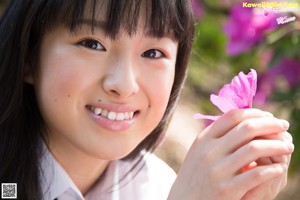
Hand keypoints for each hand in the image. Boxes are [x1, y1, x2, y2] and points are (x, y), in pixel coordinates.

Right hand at [168, 109, 293, 199]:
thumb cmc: (197, 175)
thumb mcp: (200, 152)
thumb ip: (217, 137)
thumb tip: (245, 119)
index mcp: (204, 139)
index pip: (233, 116)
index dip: (255, 113)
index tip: (269, 116)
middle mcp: (209, 151)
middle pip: (247, 128)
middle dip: (271, 124)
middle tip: (284, 125)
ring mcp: (217, 170)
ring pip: (255, 148)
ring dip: (277, 145)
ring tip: (288, 147)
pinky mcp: (226, 190)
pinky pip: (257, 174)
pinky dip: (272, 169)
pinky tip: (279, 168)